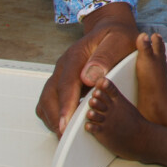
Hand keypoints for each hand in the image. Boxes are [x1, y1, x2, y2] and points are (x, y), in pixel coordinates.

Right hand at [35, 2, 138, 134]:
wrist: (111, 28)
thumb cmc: (118, 37)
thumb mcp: (119, 41)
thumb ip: (106, 57)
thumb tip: (89, 77)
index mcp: (76, 56)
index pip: (67, 84)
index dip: (65, 106)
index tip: (65, 125)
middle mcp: (63, 66)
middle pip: (50, 95)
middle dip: (56, 118)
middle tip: (65, 138)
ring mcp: (60, 74)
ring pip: (47, 100)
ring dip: (53, 118)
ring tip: (64, 136)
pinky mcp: (61, 82)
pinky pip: (50, 101)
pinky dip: (54, 114)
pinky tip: (65, 124)